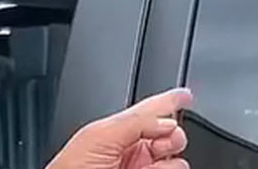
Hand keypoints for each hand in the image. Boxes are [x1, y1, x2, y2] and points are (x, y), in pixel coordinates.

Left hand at [45, 87, 192, 168]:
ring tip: (148, 166)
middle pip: (170, 134)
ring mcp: (141, 168)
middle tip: (162, 142)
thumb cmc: (72, 167)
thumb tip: (165, 120)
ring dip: (170, 160)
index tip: (185, 95)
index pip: (149, 110)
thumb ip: (135, 121)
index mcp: (117, 130)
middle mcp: (132, 149)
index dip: (169, 100)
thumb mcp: (100, 134)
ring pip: (176, 159)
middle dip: (173, 134)